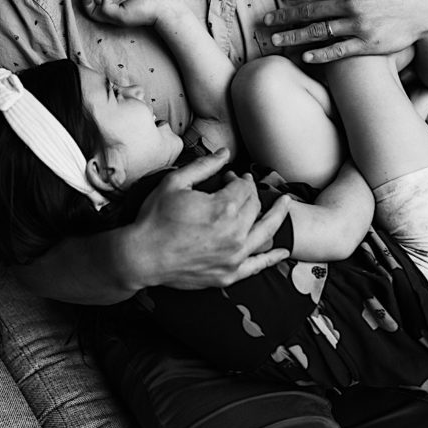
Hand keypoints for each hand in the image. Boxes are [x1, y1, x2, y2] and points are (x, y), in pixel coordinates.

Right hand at [125, 148, 291, 289]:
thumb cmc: (155, 218)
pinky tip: (283, 250)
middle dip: (250, 192)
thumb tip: (225, 152)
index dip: (238, 178)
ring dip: (278, 215)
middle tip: (241, 187)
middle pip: (254, 206)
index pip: (244, 187)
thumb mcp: (175, 183)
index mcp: (223, 208)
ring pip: (265, 232)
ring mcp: (234, 256)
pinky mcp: (229, 274)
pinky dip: (273, 257)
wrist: (142, 256)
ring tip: (285, 204)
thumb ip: (204, 166)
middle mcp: (235, 233)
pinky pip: (258, 265)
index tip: (229, 176)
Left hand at [264, 0, 427, 63]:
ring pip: (318, 32)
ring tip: (275, 40)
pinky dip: (320, 54)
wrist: (426, 10)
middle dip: (284, 16)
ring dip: (293, 36)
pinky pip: (338, 51)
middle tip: (265, 21)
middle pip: (309, 10)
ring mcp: (358, 25)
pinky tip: (304, 56)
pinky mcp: (367, 45)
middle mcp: (351, 3)